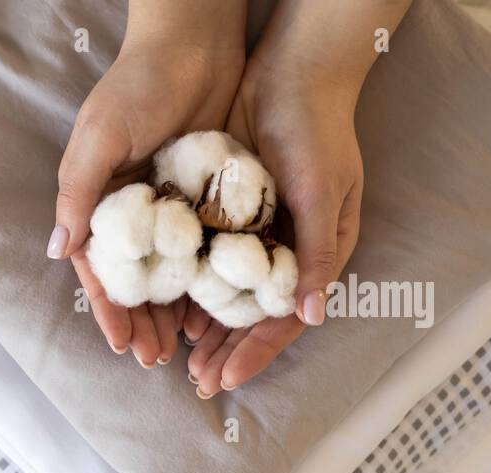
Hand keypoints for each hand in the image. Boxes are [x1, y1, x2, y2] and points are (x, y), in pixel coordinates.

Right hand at [50, 1, 245, 366]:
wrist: (194, 41)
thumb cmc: (136, 85)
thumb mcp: (100, 137)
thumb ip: (79, 192)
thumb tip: (58, 251)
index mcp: (101, 203)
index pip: (102, 271)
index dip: (111, 310)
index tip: (123, 344)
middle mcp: (135, 213)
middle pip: (138, 282)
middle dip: (144, 323)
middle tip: (156, 361)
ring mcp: (174, 209)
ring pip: (173, 275)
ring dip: (175, 313)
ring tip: (185, 349)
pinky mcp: (210, 199)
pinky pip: (208, 250)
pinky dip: (210, 281)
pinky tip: (218, 309)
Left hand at [185, 71, 362, 396]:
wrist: (293, 71)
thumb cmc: (316, 130)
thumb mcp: (320, 191)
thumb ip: (314, 252)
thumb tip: (310, 317)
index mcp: (317, 253)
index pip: (283, 319)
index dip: (254, 352)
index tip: (225, 380)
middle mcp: (287, 251)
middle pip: (252, 316)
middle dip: (227, 351)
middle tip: (196, 383)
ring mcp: (256, 235)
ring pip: (228, 296)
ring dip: (206, 328)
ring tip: (179, 358)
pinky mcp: (228, 215)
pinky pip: (207, 263)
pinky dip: (191, 289)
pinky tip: (171, 310)